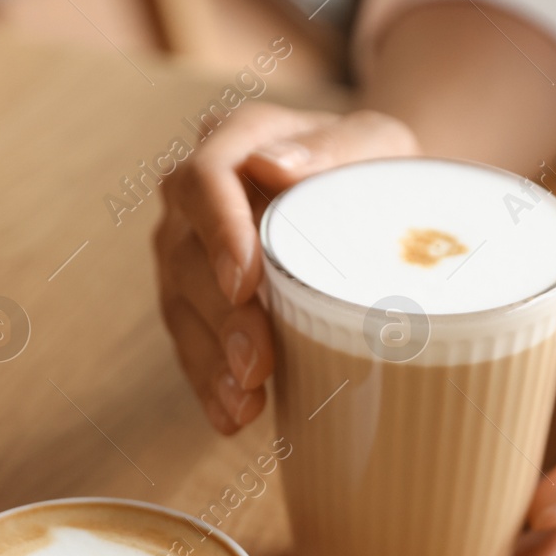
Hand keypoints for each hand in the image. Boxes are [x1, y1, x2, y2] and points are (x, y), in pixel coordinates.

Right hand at [156, 103, 418, 432]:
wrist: (370, 198)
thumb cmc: (373, 167)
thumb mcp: (375, 143)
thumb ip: (334, 146)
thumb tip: (274, 167)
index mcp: (235, 140)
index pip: (205, 180)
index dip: (218, 232)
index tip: (244, 281)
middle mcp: (195, 194)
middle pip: (187, 254)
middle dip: (221, 317)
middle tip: (256, 363)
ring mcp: (187, 248)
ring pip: (180, 306)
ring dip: (210, 361)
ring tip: (246, 402)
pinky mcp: (193, 298)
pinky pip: (189, 342)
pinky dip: (210, 382)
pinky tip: (233, 415)